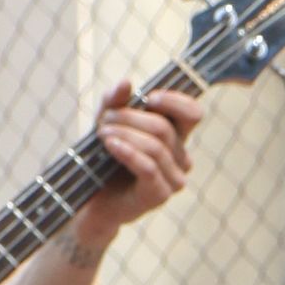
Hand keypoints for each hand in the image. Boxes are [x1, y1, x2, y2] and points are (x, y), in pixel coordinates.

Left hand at [67, 79, 202, 259]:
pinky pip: (149, 168)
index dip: (175, 101)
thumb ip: (115, 103)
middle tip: (104, 119)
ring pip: (156, 147)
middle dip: (130, 117)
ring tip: (102, 134)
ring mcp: (173, 179)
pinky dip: (129, 152)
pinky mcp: (159, 195)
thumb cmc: (104, 162)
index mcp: (176, 137)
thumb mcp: (107, 124)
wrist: (92, 202)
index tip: (148, 97)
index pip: (193, 113)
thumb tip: (126, 83)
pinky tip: (111, 145)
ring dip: (125, 134)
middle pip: (164, 127)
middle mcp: (180, 158)